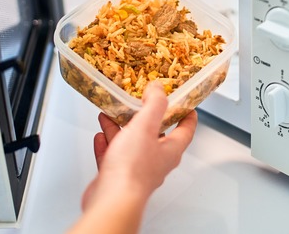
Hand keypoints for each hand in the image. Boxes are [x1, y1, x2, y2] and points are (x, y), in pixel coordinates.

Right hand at [71, 81, 196, 233]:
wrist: (112, 199)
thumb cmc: (132, 169)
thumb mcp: (146, 126)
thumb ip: (154, 105)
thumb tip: (159, 89)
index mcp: (170, 150)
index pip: (186, 129)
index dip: (187, 114)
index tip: (185, 103)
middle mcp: (156, 161)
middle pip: (155, 134)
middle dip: (144, 117)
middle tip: (139, 103)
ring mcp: (137, 170)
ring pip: (131, 144)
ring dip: (120, 128)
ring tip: (111, 115)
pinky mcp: (118, 177)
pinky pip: (113, 156)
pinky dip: (107, 145)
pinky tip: (101, 137)